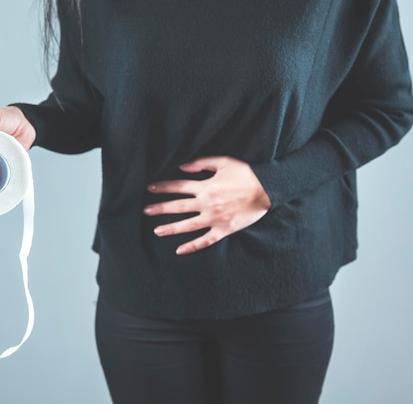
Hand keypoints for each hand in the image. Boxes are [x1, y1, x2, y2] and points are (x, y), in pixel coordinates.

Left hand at [143, 156, 271, 254]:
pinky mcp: (224, 230)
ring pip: (188, 225)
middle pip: (178, 206)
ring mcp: (215, 218)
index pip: (178, 186)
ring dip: (171, 228)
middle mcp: (207, 203)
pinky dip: (192, 247)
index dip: (162, 187)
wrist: (268, 189)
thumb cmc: (246, 174)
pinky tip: (179, 251)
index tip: (149, 189)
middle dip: (160, 208)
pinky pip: (206, 240)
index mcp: (206, 186)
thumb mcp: (223, 162)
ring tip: (157, 231)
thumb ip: (201, 163)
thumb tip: (182, 167)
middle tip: (145, 211)